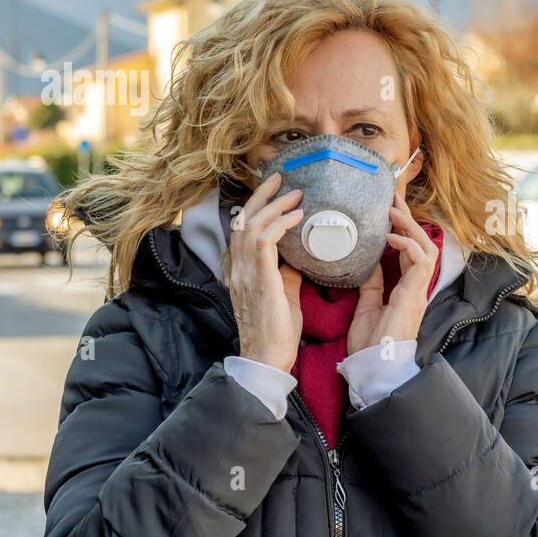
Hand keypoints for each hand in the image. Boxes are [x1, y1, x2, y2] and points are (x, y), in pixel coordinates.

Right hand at [228, 172, 304, 373]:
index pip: (243, 229)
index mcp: (242, 271)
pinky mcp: (260, 279)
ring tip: (295, 193)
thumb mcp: (283, 293)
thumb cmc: (277, 331)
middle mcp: (239, 268)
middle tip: (280, 177)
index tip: (274, 190)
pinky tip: (297, 216)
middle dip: (262, 195)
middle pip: (244, 220)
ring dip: (274, 205)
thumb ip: (286, 271)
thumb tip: (298, 253)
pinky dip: (281, 223)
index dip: (256, 206)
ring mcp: (246, 273)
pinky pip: (265, 241)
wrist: (268, 358)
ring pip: (252, 225)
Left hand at [348, 192, 438, 353]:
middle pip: (421, 243)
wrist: (375, 365)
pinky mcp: (415, 294)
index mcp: (406, 289)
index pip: (409, 251)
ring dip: (410, 226)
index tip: (387, 211)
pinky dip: (407, 245)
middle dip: (408, 219)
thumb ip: (371, 285)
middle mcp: (416, 286)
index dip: (401, 230)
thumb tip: (367, 264)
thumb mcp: (367, 306)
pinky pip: (421, 261)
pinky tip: (391, 236)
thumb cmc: (371, 343)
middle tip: (393, 197)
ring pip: (426, 247)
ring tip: (393, 210)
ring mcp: (418, 290)